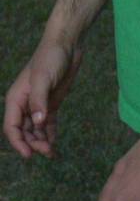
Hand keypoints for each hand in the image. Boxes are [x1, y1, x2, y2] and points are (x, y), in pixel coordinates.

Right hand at [4, 39, 82, 158]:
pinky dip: (50, 133)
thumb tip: (38, 123)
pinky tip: (54, 143)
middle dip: (33, 143)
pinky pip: (48, 123)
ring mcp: (38, 104)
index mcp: (16, 99)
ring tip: (51, 152)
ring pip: (36, 129)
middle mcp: (24, 104)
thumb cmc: (51, 58)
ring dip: (41, 141)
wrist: (67, 45)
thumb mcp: (44, 79)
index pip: (12, 127)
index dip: (18, 142)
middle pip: (24, 131)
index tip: (29, 154)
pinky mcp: (51, 102)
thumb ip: (40, 101)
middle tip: (47, 152)